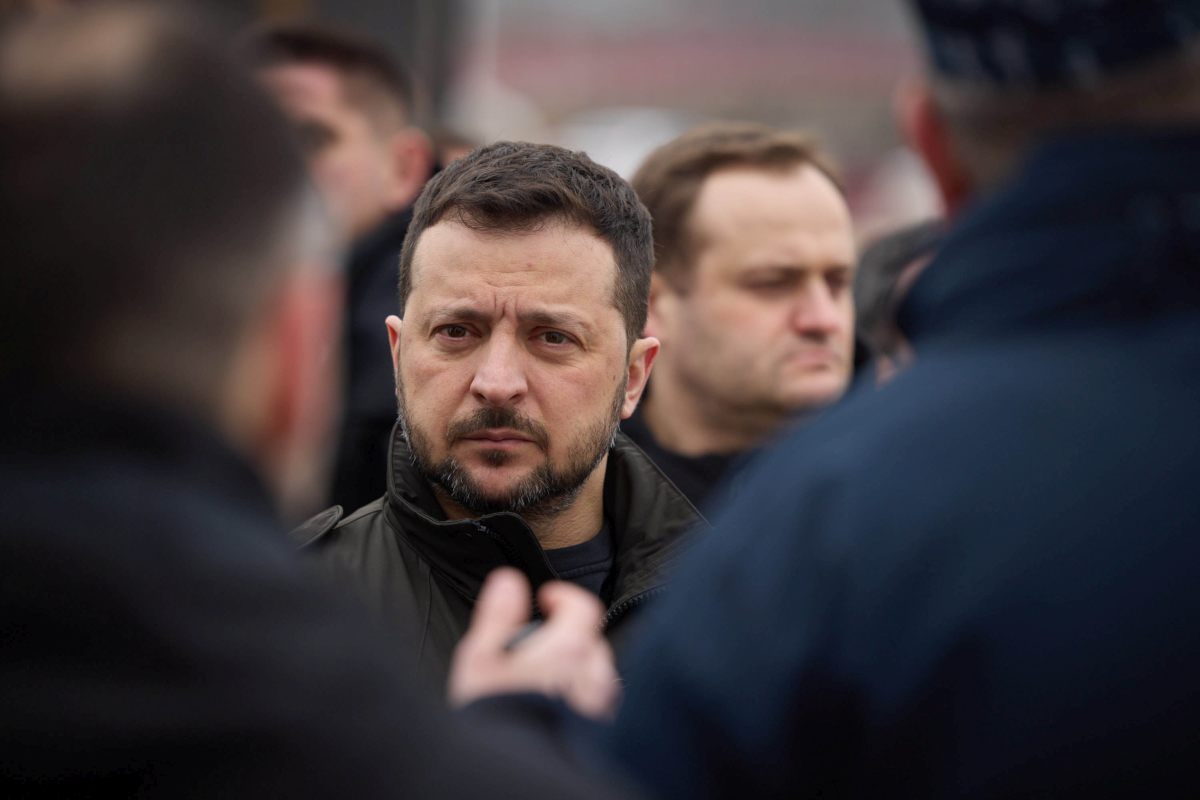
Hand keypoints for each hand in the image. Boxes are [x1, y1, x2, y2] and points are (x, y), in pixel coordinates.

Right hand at [447, 567, 619, 719]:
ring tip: (548, 679)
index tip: (546, 600)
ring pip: (599, 675)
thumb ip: (498, 615)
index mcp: (568, 651)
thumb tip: (509, 581)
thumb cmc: (491, 717)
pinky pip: (599, 705)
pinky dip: (584, 698)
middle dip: (569, 635)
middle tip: (541, 644)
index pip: (583, 607)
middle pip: (592, 641)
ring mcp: (599, 708)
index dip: (564, 597)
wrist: (503, 776)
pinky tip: (559, 708)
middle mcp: (593, 678)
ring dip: (578, 668)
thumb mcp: (480, 659)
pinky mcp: (599, 733)